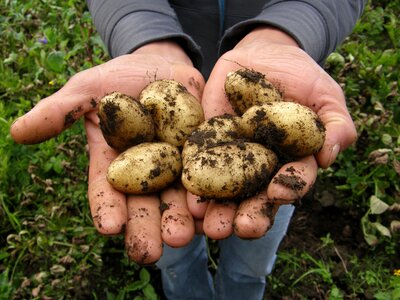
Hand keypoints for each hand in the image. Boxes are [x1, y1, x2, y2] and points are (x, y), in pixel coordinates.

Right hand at [10, 41, 203, 263]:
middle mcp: (146, 172)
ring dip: (182, 220)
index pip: (107, 191)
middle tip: (150, 252)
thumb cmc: (119, 78)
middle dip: (147, 228)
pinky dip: (212, 195)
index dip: (107, 208)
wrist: (161, 66)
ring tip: (184, 237)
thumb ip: (59, 111)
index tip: (108, 227)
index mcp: (115, 164)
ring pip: (179, 198)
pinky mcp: (204, 154)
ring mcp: (177, 166)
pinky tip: (214, 213)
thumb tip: (17, 132)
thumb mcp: (87, 90)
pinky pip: (210, 176)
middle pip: (145, 204)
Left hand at [188, 27, 356, 238]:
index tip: (278, 192)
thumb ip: (335, 124)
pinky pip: (199, 164)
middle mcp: (261, 167)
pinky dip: (194, 182)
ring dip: (219, 210)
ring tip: (210, 227)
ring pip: (226, 191)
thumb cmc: (301, 76)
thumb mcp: (325, 95)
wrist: (263, 54)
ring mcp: (232, 158)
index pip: (292, 181)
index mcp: (291, 161)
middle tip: (241, 229)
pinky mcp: (207, 144)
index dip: (288, 188)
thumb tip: (329, 156)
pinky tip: (187, 199)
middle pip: (256, 197)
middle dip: (250, 214)